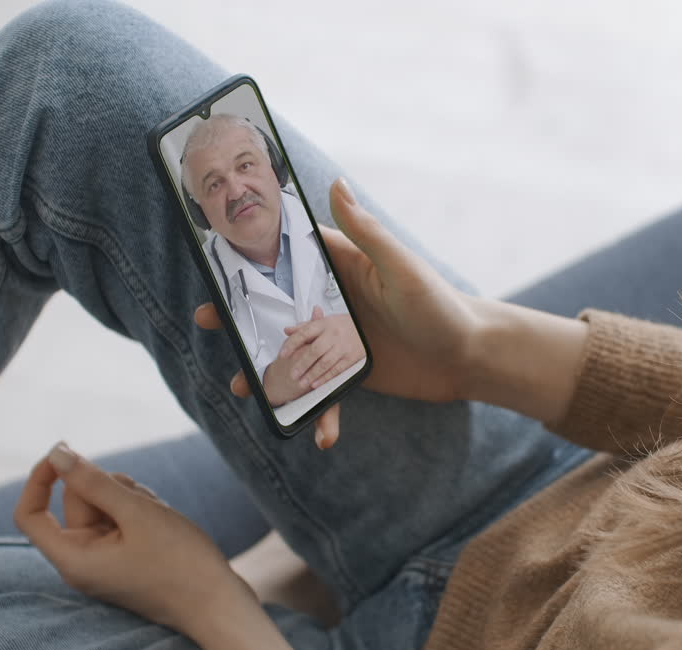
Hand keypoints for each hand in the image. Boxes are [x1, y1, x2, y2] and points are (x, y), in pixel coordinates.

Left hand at [14, 442, 254, 636]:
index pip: (30, 514)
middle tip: (140, 497)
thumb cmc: (180, 562)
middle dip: (105, 487)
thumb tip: (57, 453)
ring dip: (128, 498)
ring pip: (102, 507)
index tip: (65, 452)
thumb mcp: (137, 513)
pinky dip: (138, 511)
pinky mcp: (125, 558)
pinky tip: (164, 520)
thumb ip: (94, 481)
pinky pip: (120, 521)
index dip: (40, 479)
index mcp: (74, 559)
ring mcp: (105, 561)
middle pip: (75, 504)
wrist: (219, 604)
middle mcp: (83, 563)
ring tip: (159, 514)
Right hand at [194, 178, 480, 447]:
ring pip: (291, 356)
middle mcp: (335, 303)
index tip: (214, 262)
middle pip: (276, 308)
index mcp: (342, 269)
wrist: (473, 356)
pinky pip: (325, 395)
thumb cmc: (441, 304)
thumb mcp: (401, 267)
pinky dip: (320, 415)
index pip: (288, 256)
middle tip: (208, 322)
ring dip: (266, 373)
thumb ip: (367, 231)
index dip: (250, 257)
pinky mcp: (353, 374)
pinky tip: (320, 436)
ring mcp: (341, 341)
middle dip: (240, 317)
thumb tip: (337, 182)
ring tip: (246, 389)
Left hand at [278, 306, 366, 389]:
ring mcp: (343, 346)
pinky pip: (337, 369)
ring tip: (302, 382)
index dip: (292, 344)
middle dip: (302, 364)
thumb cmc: (343, 325)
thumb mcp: (324, 322)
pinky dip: (325, 378)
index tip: (283, 354)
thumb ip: (305, 326)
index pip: (304, 333)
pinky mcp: (351, 357)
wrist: (366, 326)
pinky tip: (316, 383)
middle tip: (293, 374)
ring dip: (312, 374)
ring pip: (325, 362)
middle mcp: (333, 334)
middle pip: (315, 350)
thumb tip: (287, 330)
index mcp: (324, 324)